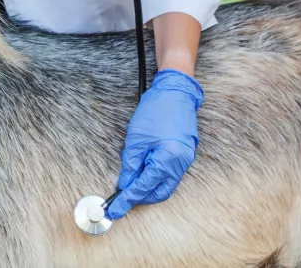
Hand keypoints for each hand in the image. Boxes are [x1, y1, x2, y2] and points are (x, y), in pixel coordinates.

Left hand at [106, 69, 202, 219]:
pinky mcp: (184, 153)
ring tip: (130, 182)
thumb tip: (125, 184)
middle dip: (140, 197)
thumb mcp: (136, 138)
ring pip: (164, 184)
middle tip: (122, 197)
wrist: (175, 91)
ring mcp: (184, 159)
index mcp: (167, 161)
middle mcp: (180, 164)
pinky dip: (155, 175)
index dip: (128, 199)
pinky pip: (169, 173)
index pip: (144, 187)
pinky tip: (143, 170)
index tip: (116, 209)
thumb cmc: (156, 111)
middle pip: (158, 192)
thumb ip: (131, 164)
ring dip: (148, 186)